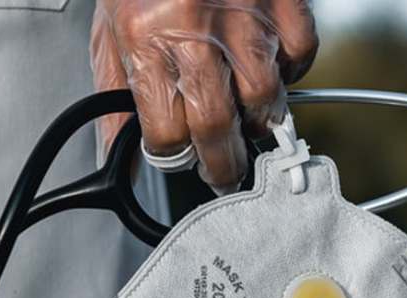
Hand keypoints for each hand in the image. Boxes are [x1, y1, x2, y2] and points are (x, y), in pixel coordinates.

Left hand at [91, 0, 317, 194]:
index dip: (172, 155)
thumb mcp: (107, 34)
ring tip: (245, 119)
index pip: (166, 132)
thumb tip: (116, 158)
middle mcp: (196, 32)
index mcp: (146, 40)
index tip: (178, 156)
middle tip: (222, 173)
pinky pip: (299, 56)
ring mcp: (245, 15)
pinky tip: (268, 69)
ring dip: (256, 121)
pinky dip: (289, 73)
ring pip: (264, 98)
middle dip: (221, 165)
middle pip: (218, 127)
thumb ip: (112, 99)